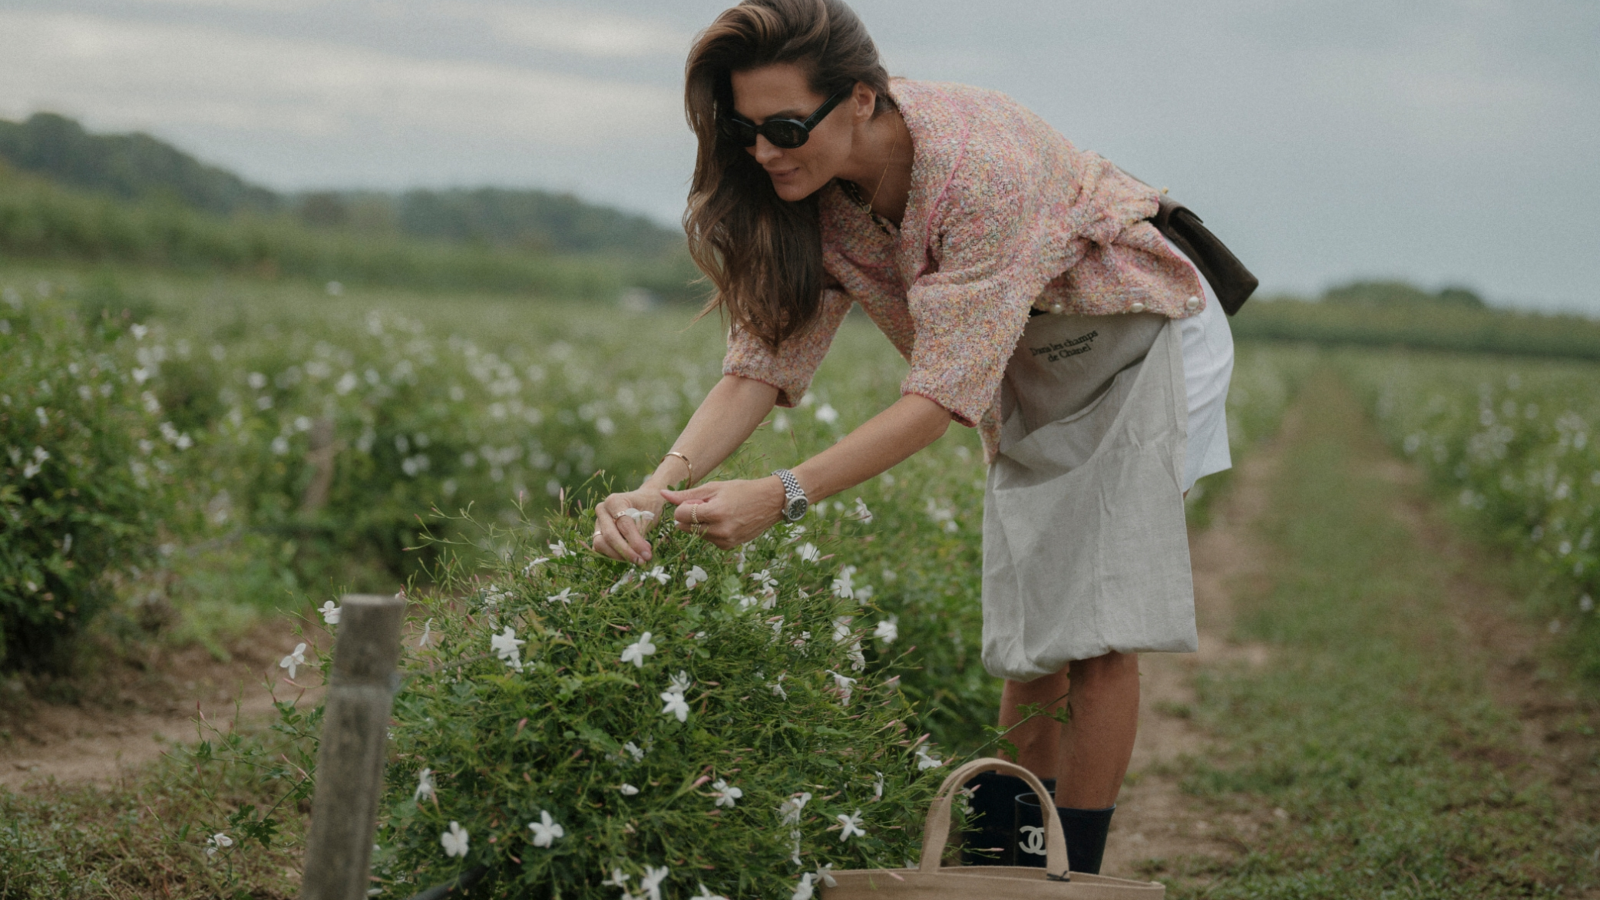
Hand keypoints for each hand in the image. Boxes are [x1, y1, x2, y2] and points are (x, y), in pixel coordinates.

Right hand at [591, 488, 666, 564]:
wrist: (646, 500)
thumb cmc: (649, 505)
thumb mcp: (649, 515)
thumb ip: (641, 532)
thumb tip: (640, 552)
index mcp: (614, 501)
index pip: (623, 525)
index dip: (635, 542)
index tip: (647, 554)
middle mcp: (602, 510)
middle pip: (609, 536)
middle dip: (626, 551)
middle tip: (642, 561)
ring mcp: (598, 522)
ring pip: (600, 544)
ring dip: (618, 555)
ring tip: (637, 559)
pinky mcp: (598, 533)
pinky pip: (600, 548)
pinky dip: (613, 555)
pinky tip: (628, 557)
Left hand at [660, 477, 786, 549]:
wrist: (770, 503)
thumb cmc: (742, 490)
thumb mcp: (714, 488)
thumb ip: (686, 494)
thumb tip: (663, 495)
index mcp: (715, 513)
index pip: (680, 515)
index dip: (684, 506)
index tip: (697, 500)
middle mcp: (719, 531)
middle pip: (683, 527)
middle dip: (689, 516)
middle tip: (708, 506)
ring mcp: (724, 541)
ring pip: (694, 534)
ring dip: (699, 524)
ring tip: (718, 513)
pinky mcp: (728, 547)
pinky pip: (707, 540)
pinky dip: (709, 531)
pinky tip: (725, 521)